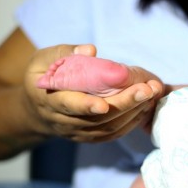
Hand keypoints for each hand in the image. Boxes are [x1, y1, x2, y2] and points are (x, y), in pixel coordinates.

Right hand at [23, 44, 163, 141]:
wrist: (35, 110)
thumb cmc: (40, 78)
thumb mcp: (42, 60)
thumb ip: (64, 53)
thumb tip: (91, 50)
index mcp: (48, 100)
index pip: (68, 106)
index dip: (86, 106)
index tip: (105, 104)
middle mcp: (63, 121)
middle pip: (97, 119)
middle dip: (125, 104)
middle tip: (148, 89)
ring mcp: (77, 132)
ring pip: (108, 128)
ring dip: (133, 113)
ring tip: (152, 95)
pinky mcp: (89, 137)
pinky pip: (111, 134)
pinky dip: (130, 122)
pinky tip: (144, 107)